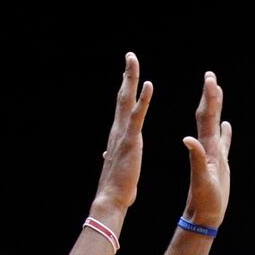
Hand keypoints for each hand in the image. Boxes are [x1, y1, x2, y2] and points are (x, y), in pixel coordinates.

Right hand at [92, 53, 152, 213]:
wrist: (111, 199)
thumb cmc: (116, 187)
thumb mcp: (116, 166)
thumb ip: (112, 155)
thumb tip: (105, 152)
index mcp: (118, 136)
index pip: (122, 107)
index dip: (125, 89)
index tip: (128, 73)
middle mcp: (118, 130)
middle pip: (122, 96)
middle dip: (126, 75)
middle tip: (130, 55)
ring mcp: (123, 134)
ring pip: (126, 100)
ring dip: (130, 78)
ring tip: (133, 60)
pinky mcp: (131, 141)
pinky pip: (137, 116)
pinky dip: (142, 99)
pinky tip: (148, 84)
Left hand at [182, 71, 231, 228]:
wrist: (202, 216)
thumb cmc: (203, 201)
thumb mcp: (201, 180)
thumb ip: (196, 158)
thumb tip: (187, 139)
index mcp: (205, 149)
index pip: (206, 118)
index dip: (208, 98)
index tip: (209, 79)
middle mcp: (208, 149)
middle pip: (209, 117)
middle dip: (210, 96)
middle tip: (210, 76)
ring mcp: (214, 156)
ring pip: (215, 126)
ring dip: (217, 108)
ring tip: (217, 91)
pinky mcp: (219, 165)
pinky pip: (223, 143)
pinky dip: (224, 132)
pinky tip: (225, 124)